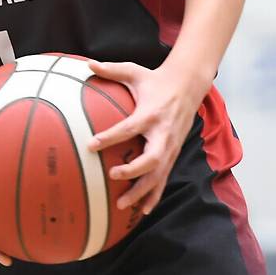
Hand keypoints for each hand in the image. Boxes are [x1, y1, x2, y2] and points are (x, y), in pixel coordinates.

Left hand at [86, 59, 204, 215]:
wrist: (188, 86)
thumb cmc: (156, 79)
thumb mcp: (134, 71)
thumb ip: (111, 70)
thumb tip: (87, 63)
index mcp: (151, 113)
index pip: (129, 128)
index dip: (110, 137)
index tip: (91, 144)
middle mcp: (163, 133)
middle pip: (151, 158)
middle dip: (133, 171)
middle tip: (112, 175)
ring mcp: (170, 147)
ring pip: (158, 175)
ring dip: (141, 191)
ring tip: (121, 204)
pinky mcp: (173, 154)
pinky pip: (164, 179)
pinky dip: (154, 196)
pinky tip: (143, 211)